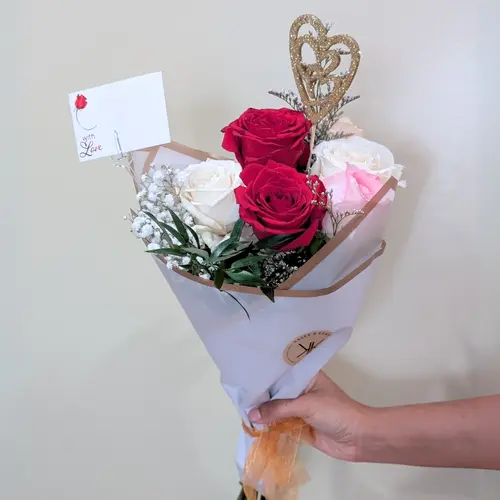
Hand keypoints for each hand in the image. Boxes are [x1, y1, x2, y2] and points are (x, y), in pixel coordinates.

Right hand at [249, 371, 368, 460]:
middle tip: (237, 394)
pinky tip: (253, 426)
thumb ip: (278, 409)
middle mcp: (300, 389)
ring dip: (263, 412)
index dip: (263, 374)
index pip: (279, 371)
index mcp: (305, 375)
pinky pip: (280, 424)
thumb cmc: (336, 412)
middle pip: (275, 391)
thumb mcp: (306, 405)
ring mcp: (300, 408)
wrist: (359, 438)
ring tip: (241, 410)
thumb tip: (251, 415)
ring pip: (276, 408)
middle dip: (259, 394)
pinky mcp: (300, 425)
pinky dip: (269, 426)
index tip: (244, 375)